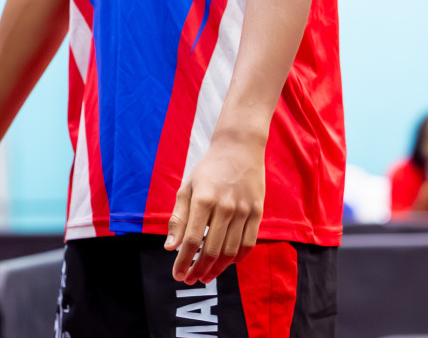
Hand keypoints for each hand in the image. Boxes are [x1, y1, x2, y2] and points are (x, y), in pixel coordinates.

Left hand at [166, 135, 264, 284]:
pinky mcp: (258, 212)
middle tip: (190, 279)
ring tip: (206, 276)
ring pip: (231, 251)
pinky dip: (237, 258)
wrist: (239, 148)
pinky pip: (249, 243)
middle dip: (199, 269)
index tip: (177, 274)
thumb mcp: (187, 188)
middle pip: (212, 250)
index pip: (192, 240)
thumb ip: (178, 218)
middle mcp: (225, 207)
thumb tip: (170, 246)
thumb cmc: (208, 169)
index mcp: (203, 199)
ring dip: (217, 268)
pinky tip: (226, 264)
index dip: (183, 261)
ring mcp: (244, 210)